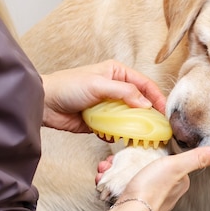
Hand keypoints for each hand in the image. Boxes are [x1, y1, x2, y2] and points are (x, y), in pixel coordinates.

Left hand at [41, 60, 165, 132]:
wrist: (44, 104)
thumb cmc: (68, 86)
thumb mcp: (99, 85)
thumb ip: (124, 93)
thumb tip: (146, 104)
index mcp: (117, 73)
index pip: (144, 84)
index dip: (157, 97)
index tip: (165, 111)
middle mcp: (115, 89)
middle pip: (140, 102)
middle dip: (149, 115)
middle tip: (159, 127)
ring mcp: (108, 106)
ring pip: (129, 117)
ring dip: (135, 126)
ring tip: (142, 136)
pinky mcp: (101, 121)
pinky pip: (116, 129)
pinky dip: (118, 134)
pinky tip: (117, 138)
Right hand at [69, 146, 209, 210]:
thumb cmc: (152, 190)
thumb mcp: (176, 166)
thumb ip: (198, 158)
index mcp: (179, 183)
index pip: (166, 159)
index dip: (150, 150)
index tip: (137, 146)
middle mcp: (166, 192)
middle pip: (145, 166)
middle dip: (127, 160)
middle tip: (115, 159)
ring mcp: (147, 199)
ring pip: (128, 175)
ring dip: (115, 169)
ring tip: (106, 168)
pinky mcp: (131, 205)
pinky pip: (119, 186)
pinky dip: (109, 180)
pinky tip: (103, 177)